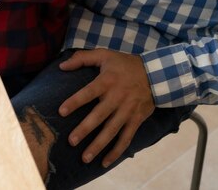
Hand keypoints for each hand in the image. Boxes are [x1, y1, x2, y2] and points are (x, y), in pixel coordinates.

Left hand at [58, 49, 153, 167]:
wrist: (155, 74)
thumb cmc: (124, 64)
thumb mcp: (104, 55)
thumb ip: (82, 58)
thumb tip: (62, 66)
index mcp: (107, 81)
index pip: (88, 92)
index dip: (75, 102)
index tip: (61, 112)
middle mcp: (117, 97)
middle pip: (99, 116)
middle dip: (85, 129)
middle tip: (71, 141)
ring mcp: (127, 111)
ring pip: (111, 131)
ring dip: (98, 145)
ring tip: (84, 157)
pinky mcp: (136, 120)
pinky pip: (126, 139)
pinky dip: (116, 151)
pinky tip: (105, 162)